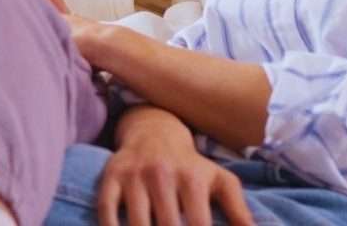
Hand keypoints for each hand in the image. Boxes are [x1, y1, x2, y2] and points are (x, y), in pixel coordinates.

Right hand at [99, 107, 254, 225]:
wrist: (154, 130)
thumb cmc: (192, 166)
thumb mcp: (221, 182)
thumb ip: (239, 212)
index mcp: (193, 179)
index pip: (198, 225)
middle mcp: (163, 175)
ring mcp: (135, 176)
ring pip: (136, 223)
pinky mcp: (112, 176)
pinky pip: (106, 209)